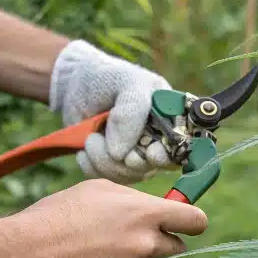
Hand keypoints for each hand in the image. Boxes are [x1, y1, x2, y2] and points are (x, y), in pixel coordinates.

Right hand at [11, 179, 208, 257]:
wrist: (28, 256)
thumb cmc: (59, 216)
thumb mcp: (99, 190)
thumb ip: (134, 200)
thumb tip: (152, 208)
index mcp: (146, 213)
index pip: (195, 220)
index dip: (191, 222)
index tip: (186, 224)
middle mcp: (148, 244)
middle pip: (176, 246)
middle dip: (159, 242)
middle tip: (128, 238)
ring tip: (102, 255)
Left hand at [49, 40, 178, 183]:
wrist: (76, 87)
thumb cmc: (108, 78)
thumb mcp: (126, 83)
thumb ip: (132, 112)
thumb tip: (122, 154)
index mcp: (173, 117)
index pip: (182, 145)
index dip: (168, 154)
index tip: (151, 153)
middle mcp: (160, 139)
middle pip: (154, 166)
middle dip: (128, 160)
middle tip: (107, 146)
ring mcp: (139, 155)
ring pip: (129, 175)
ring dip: (103, 160)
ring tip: (91, 137)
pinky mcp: (117, 166)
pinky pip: (108, 179)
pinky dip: (92, 166)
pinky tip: (86, 148)